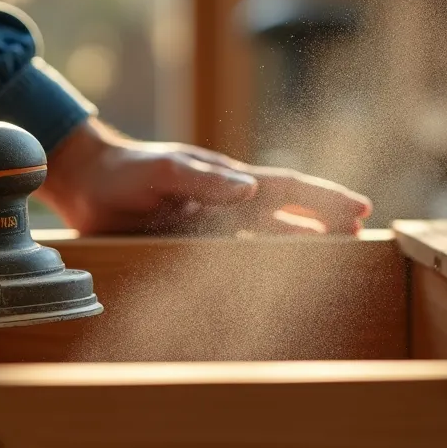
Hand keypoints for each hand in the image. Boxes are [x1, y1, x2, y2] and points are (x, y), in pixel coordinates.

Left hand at [36, 119, 371, 234]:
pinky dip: (259, 262)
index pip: (287, 188)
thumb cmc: (124, 172)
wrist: (86, 183)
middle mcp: (226, 201)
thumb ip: (202, 179)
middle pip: (287, 212)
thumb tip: (249, 189)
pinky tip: (271, 276)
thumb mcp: (162, 171)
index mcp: (227, 180)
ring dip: (299, 243)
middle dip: (325, 220)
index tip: (359, 208)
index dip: (324, 199)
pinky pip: (235, 254)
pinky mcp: (190, 242)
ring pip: (267, 235)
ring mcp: (211, 223)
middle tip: (360, 232)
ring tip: (332, 255)